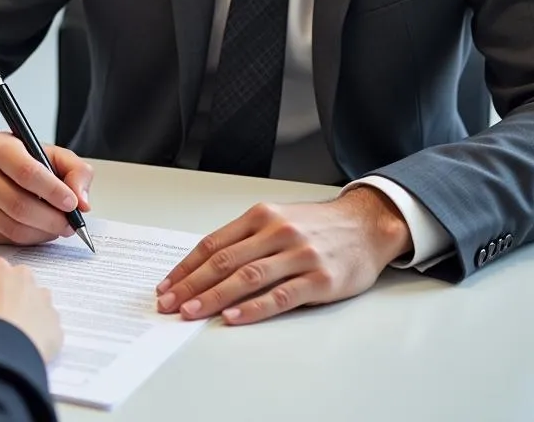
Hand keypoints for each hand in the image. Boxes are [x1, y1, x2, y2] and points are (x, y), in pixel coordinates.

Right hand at [0, 129, 93, 245]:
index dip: (54, 191)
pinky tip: (37, 229)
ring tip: (57, 227)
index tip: (72, 204)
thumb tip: (83, 202)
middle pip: (21, 206)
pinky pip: (5, 239)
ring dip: (43, 233)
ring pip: (14, 228)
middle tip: (70, 224)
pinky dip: (28, 239)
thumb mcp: (46, 150)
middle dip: (53, 220)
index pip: (27, 173)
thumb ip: (74, 170)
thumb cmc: (14, 157)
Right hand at [0, 258, 63, 361]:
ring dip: (27, 310)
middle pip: (10, 279)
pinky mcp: (52, 315)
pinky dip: (41, 332)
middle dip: (6, 295)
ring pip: (33, 297)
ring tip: (14, 336)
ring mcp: (37, 292)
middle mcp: (12, 273)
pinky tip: (29, 347)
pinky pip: (47, 321)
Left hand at [155, 187, 412, 324]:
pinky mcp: (320, 279)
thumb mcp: (278, 220)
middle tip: (169, 303)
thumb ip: (247, 239)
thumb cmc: (318, 226)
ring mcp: (299, 255)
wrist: (367, 225)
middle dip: (191, 284)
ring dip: (214, 297)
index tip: (167, 285)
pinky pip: (280, 296)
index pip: (213, 243)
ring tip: (191, 312)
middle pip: (224, 261)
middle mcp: (277, 231)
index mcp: (261, 215)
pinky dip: (253, 308)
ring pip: (247, 277)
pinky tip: (233, 317)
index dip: (187, 266)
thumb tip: (207, 267)